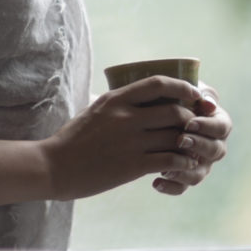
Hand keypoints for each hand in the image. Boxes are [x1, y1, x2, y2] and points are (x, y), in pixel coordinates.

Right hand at [40, 75, 206, 200]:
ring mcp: (130, 141)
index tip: (194, 94)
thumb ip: (117, 104)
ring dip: (191, 143)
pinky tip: (184, 165)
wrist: (54, 166)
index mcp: (116, 99)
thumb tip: (137, 99)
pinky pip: (170, 160)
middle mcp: (126, 116)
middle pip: (175, 111)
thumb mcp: (94, 110)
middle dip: (192, 119)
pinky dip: (183, 162)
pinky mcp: (132, 165)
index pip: (158, 83)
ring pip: (176, 136)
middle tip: (197, 126)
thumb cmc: (72, 139)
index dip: (183, 87)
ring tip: (195, 148)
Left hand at [152, 84, 231, 195]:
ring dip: (185, 171)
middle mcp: (212, 145)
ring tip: (165, 167)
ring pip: (200, 173)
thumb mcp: (179, 89)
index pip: (222, 127)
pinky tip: (155, 182)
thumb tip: (207, 102)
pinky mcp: (184, 176)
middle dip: (198, 146)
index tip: (189, 123)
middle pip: (216, 151)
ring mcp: (200, 162)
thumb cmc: (168, 96)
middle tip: (180, 140)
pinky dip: (171, 187)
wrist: (146, 114)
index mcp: (216, 122)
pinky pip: (182, 187)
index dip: (208, 126)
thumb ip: (194, 91)